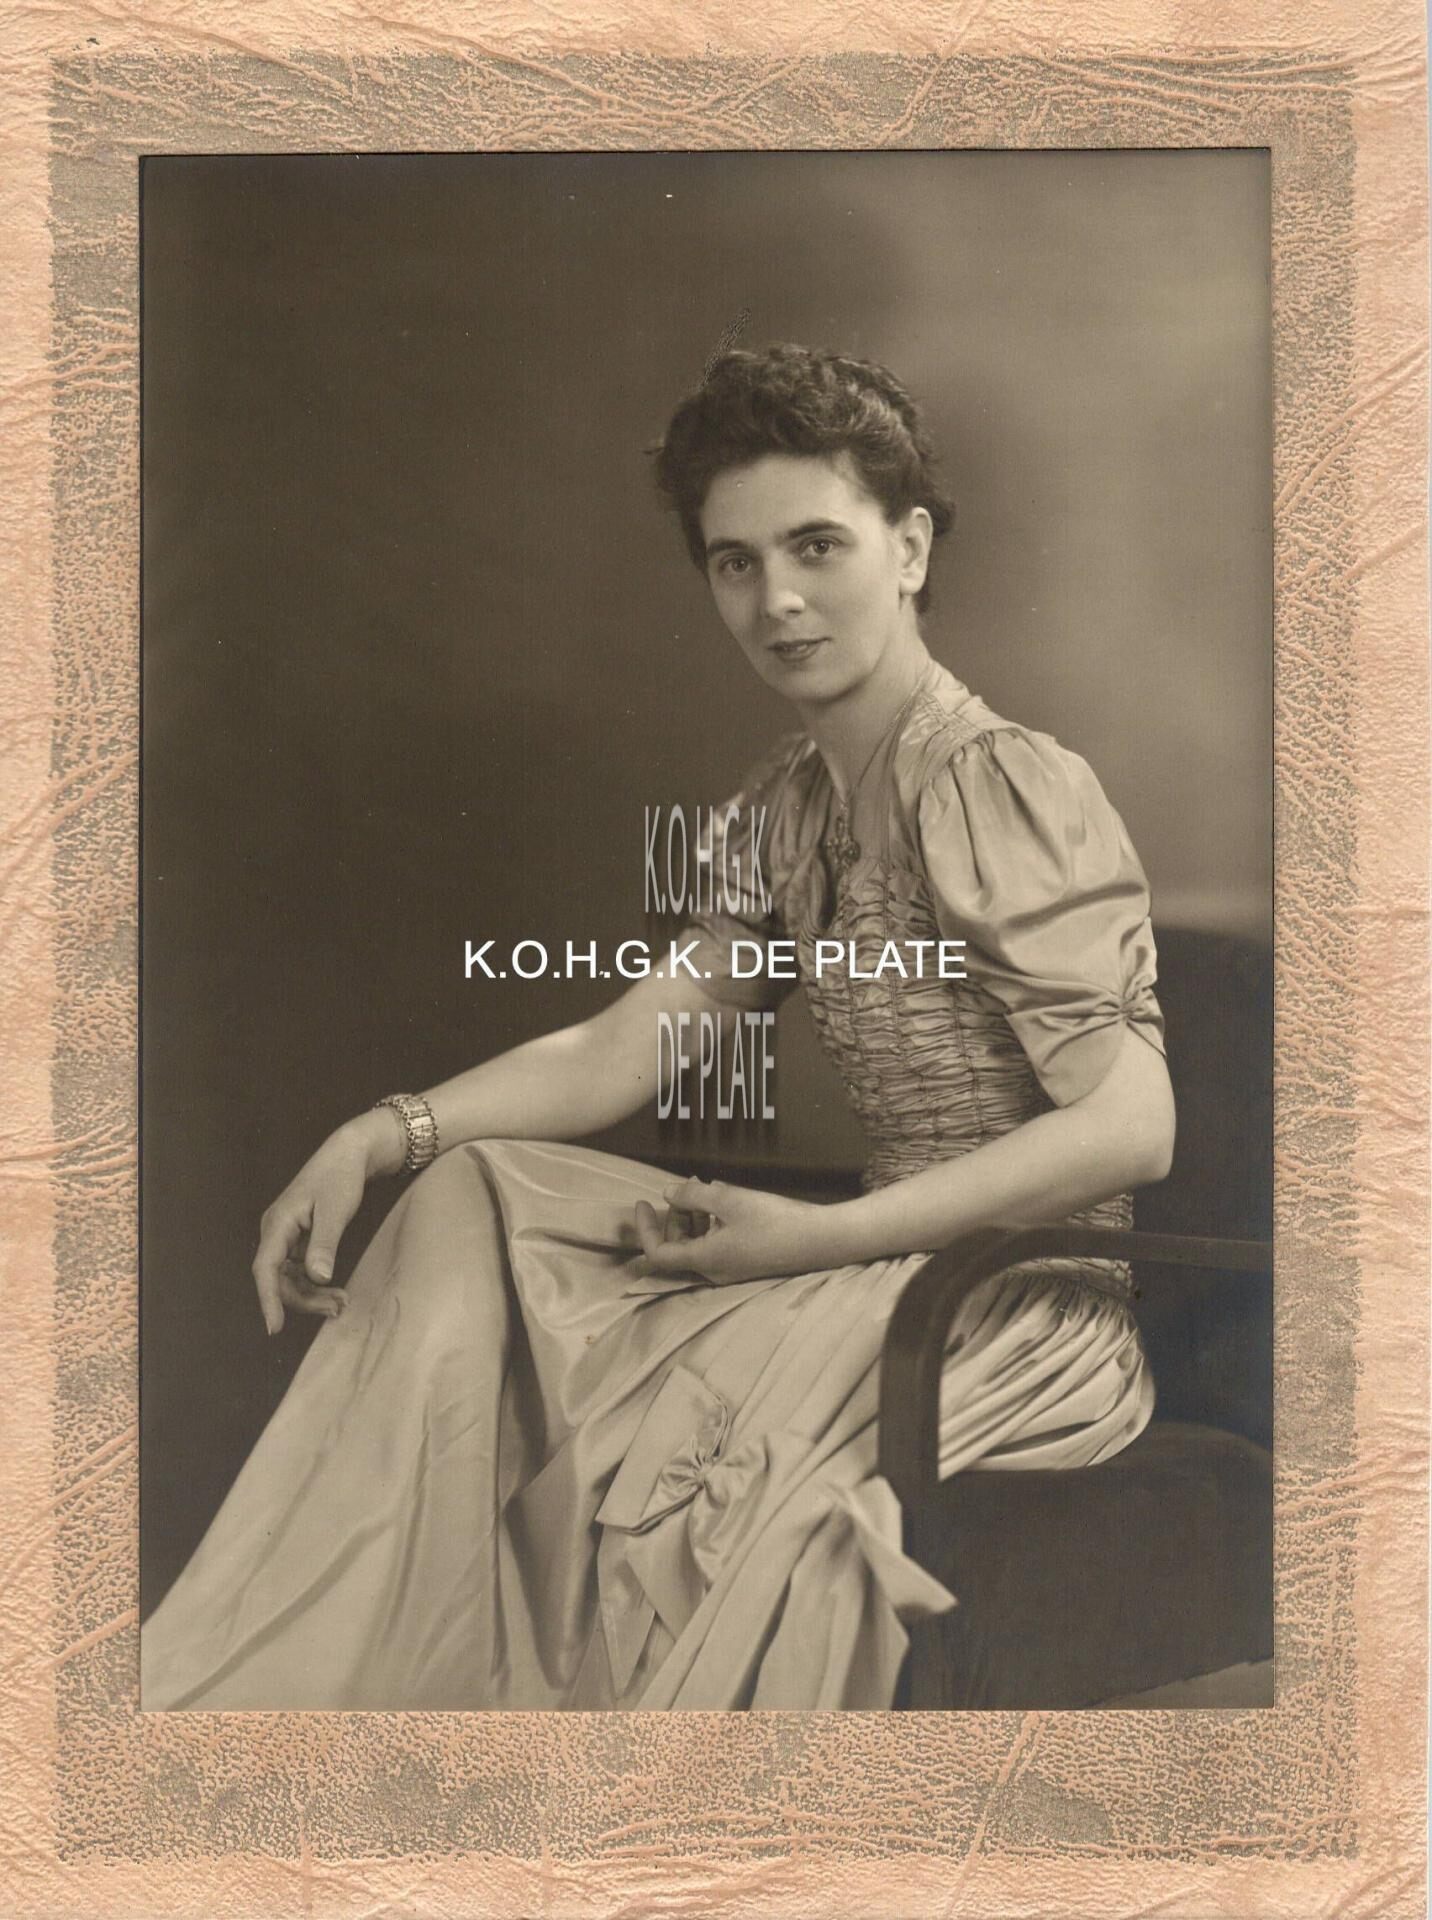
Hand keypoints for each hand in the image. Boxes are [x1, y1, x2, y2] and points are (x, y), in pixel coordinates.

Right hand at [250, 1110, 403, 1333]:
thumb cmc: (341, 1177)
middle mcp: (276, 1231)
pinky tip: (335, 1291)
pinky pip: (299, 1270)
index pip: (265, 1268)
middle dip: (304, 1299)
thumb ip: (325, 1244)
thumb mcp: (336, 1210)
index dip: (268, 1299)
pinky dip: (315, 1283)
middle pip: (278, 1279)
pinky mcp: (299, 1238)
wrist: (349, 1153)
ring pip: (290, 1277)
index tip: (275, 1327)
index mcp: (278, 1223)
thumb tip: (317, 1277)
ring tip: (341, 1303)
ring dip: (312, 1295)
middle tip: (337, 1308)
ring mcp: (287, 1236)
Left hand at [632, 1178, 827, 1286]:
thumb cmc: (773, 1220)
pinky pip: (715, 1244)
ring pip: (697, 1245)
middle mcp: (713, 1271)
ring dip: (693, 1218)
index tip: (642, 1203)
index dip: (645, 1229)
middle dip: (673, 1217)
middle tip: (685, 1187)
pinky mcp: (746, 1263)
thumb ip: (693, 1197)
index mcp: (704, 1260)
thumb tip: (666, 1194)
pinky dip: (711, 1223)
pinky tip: (723, 1200)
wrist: (821, 1240)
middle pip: (676, 1248)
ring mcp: (730, 1269)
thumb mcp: (729, 1201)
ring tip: (704, 1188)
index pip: (657, 1254)